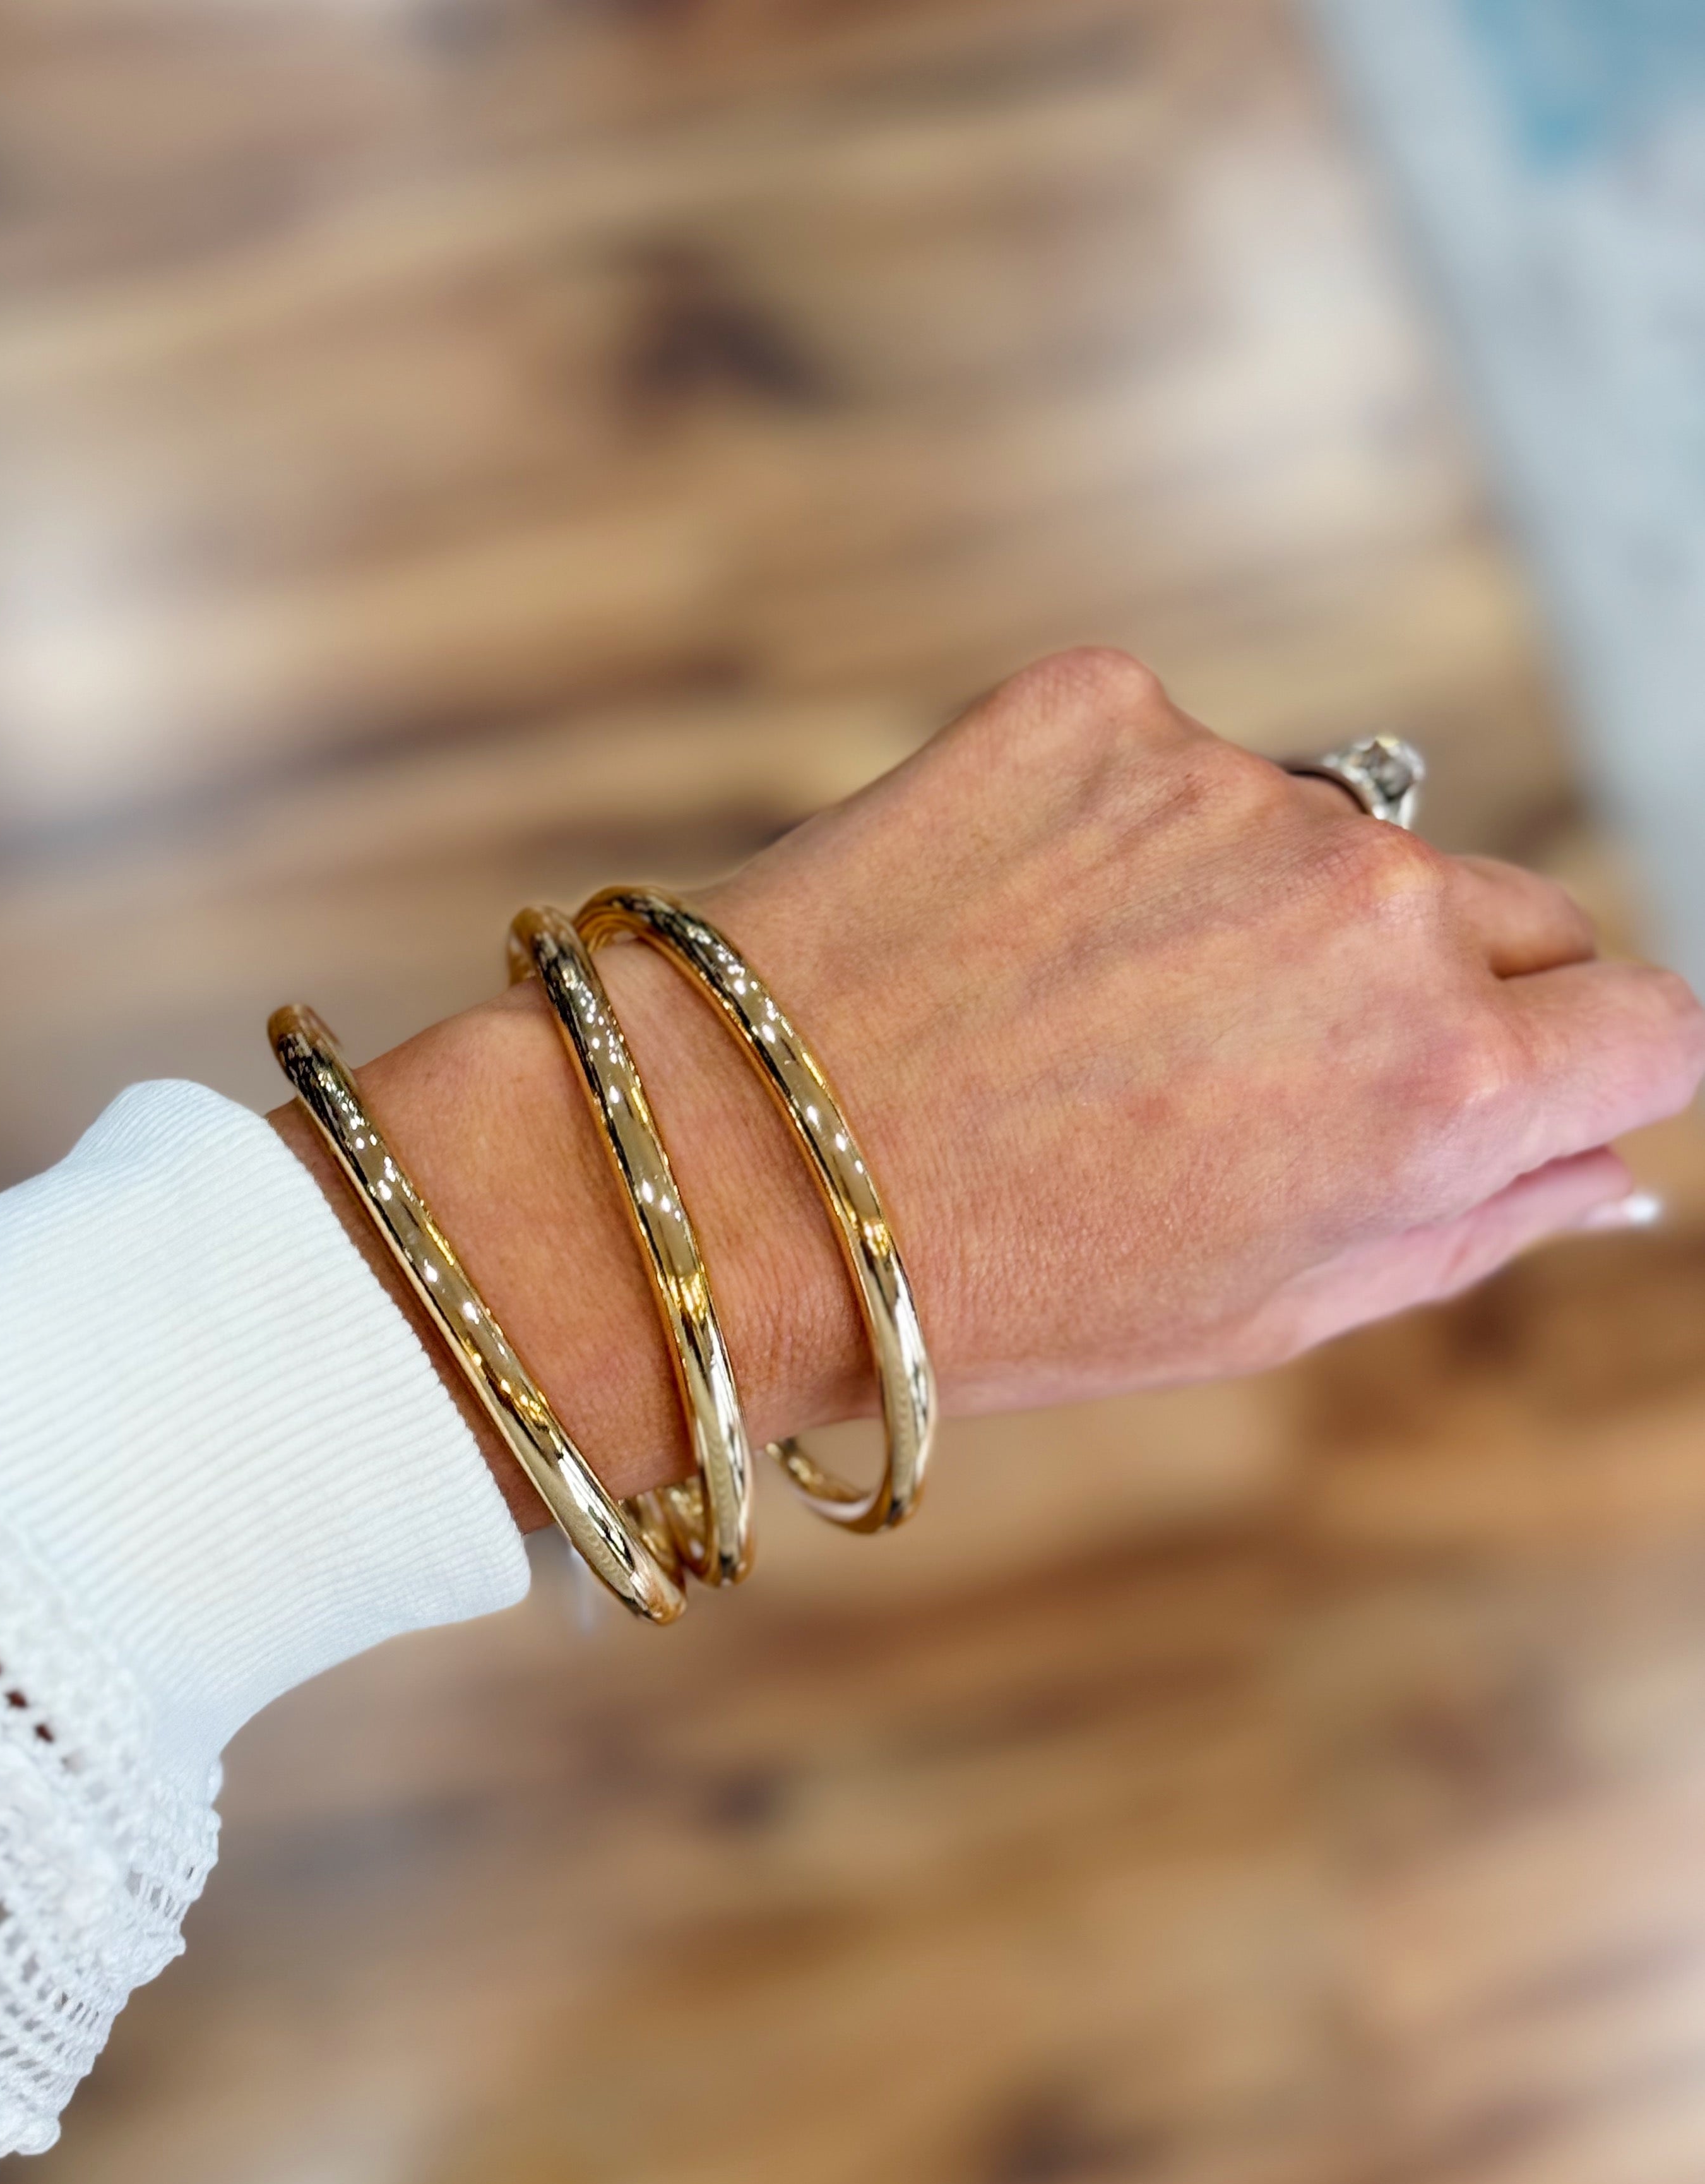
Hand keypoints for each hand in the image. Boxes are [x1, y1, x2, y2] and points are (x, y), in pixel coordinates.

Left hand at [279, 650, 1704, 1521]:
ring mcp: (1228, 787)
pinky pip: (1175, 761)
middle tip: (1252, 1074)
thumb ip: (1471, 1227)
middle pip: (1503, 914)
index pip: (1643, 1023)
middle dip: (1428, 990)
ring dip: (1260, 907)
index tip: (1496, 1091)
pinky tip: (1016, 930)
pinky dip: (1122, 832)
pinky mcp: (1094, 708)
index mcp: (1442, 1080)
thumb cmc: (996, 1287)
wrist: (731, 1178)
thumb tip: (1606, 1171)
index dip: (1570, 1069)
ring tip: (1095, 1013)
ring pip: (1330, 834)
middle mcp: (1366, 906)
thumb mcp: (1265, 1312)